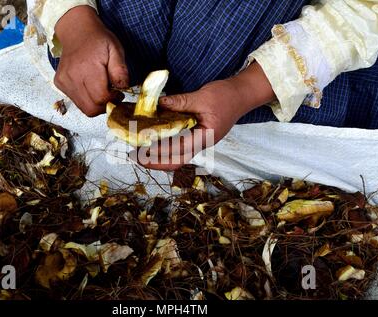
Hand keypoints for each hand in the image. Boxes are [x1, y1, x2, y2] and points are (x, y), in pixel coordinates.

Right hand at [54, 6, 128, 116]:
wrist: (76, 31)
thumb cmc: (98, 40)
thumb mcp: (115, 50)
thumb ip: (120, 71)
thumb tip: (122, 88)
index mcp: (87, 68)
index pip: (100, 98)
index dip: (112, 100)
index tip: (118, 93)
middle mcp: (72, 77)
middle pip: (91, 109)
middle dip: (104, 106)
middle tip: (111, 95)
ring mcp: (64, 81)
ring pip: (83, 108)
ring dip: (95, 104)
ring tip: (101, 89)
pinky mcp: (59, 83)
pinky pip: (76, 101)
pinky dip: (86, 99)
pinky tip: (90, 85)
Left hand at [131, 62, 275, 170]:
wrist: (242, 94)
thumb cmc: (227, 96)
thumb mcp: (202, 97)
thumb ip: (180, 102)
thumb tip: (158, 104)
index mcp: (205, 137)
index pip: (178, 151)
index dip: (158, 155)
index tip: (141, 153)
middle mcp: (202, 143)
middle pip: (176, 159)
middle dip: (155, 161)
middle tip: (135, 156)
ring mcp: (200, 140)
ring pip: (177, 154)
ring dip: (158, 154)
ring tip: (140, 150)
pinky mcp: (197, 134)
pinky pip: (179, 144)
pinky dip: (165, 144)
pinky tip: (153, 139)